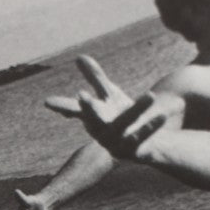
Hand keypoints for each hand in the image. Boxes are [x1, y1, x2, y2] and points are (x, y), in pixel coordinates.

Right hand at [45, 57, 169, 159]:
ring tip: (150, 95)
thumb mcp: (109, 95)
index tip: (48, 102)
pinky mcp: (133, 152)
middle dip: (89, 109)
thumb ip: (95, 78)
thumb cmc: (120, 117)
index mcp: (92, 118)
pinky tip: (162, 114)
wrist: (143, 145)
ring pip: (125, 125)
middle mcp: (100, 132)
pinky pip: (142, 138)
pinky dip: (151, 127)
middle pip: (95, 119)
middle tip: (82, 96)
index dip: (62, 106)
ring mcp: (116, 144)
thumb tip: (79, 57)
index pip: (74, 110)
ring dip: (137, 110)